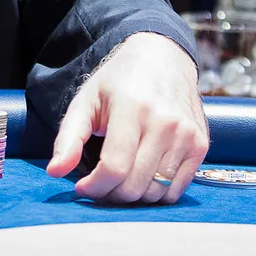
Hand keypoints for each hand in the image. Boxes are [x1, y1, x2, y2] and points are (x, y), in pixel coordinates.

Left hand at [46, 31, 208, 203]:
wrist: (162, 59)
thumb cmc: (119, 82)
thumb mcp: (86, 101)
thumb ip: (69, 137)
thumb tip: (55, 172)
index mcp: (132, 108)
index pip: (114, 167)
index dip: (94, 186)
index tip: (83, 186)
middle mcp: (165, 122)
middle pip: (135, 185)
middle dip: (110, 194)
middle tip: (100, 184)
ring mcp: (186, 135)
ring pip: (156, 192)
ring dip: (133, 196)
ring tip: (120, 179)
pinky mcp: (200, 145)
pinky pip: (176, 190)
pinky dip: (156, 193)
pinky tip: (142, 176)